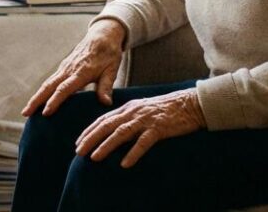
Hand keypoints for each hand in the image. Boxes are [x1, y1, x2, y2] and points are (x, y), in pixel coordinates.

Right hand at [23, 19, 125, 116]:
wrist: (103, 34)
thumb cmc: (109, 53)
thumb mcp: (112, 69)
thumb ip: (106, 86)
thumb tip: (106, 103)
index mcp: (81, 72)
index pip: (65, 88)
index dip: (55, 101)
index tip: (45, 113)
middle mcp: (69, 69)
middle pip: (48, 86)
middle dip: (36, 100)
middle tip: (25, 113)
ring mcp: (64, 68)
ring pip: (47, 83)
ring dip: (36, 97)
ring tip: (27, 111)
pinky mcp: (63, 67)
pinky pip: (51, 80)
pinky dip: (43, 91)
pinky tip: (39, 100)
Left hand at [75, 88, 205, 167]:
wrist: (189, 104)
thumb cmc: (165, 109)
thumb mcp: (142, 109)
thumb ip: (128, 117)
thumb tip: (113, 128)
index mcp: (128, 107)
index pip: (103, 119)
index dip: (89, 131)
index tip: (78, 142)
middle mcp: (133, 112)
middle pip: (107, 125)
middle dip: (90, 138)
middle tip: (79, 151)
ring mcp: (146, 120)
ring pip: (121, 133)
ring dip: (106, 145)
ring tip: (94, 157)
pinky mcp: (159, 128)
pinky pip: (143, 142)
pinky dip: (133, 153)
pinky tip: (125, 164)